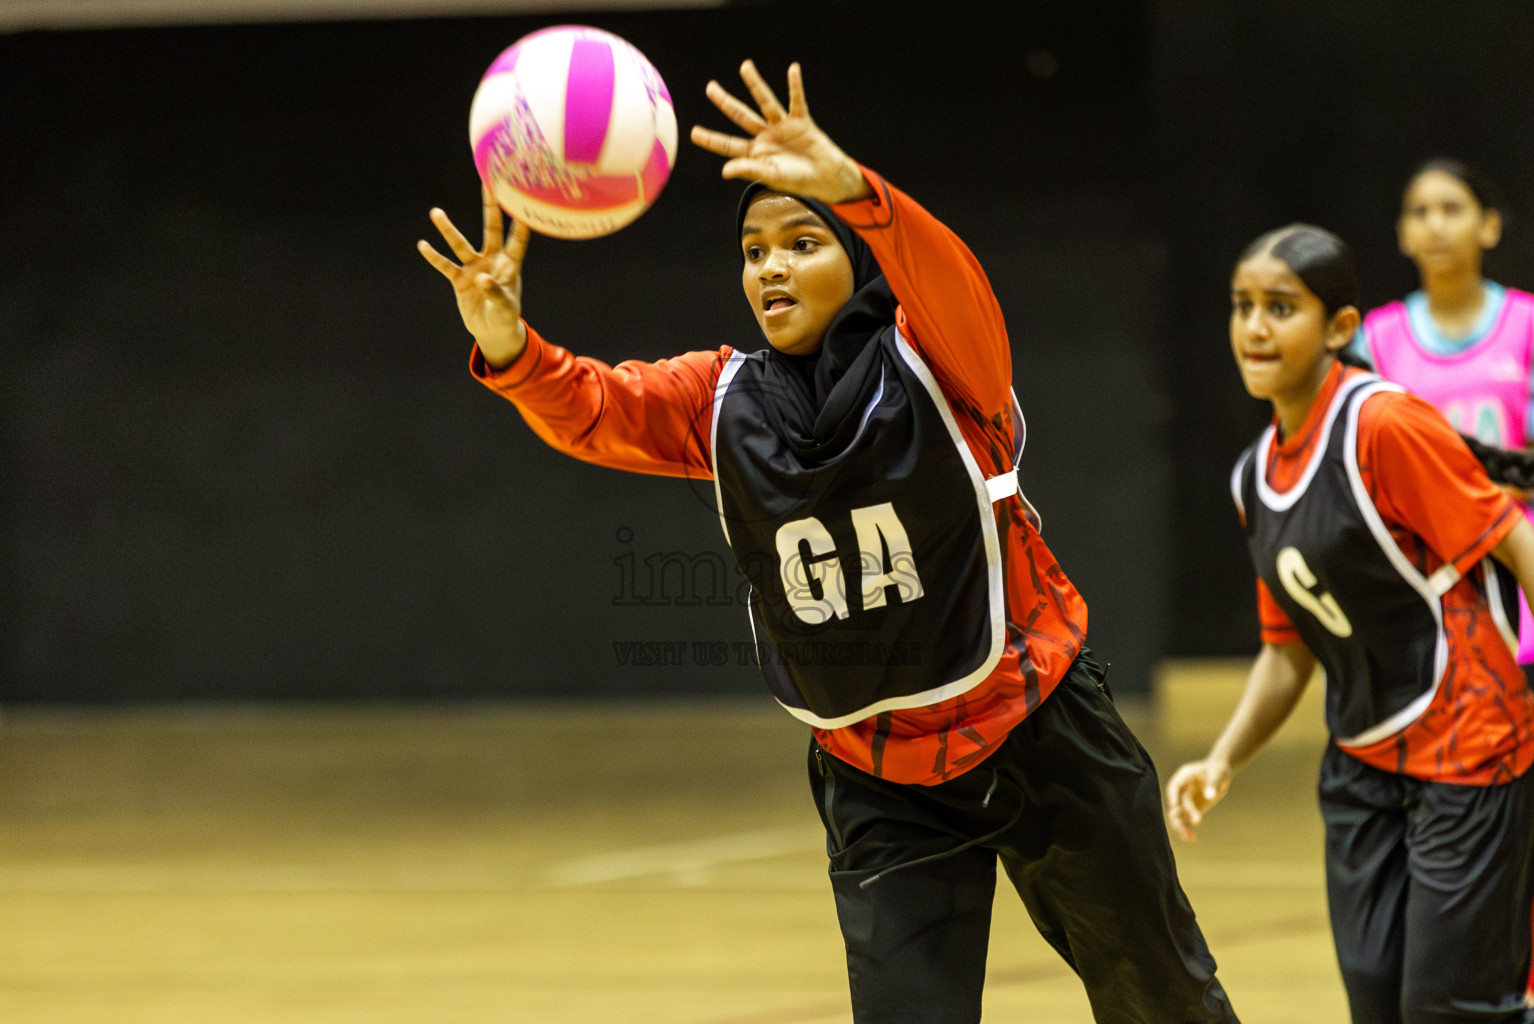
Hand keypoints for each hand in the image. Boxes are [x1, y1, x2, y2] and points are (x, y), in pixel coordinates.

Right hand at [418, 187, 529, 367]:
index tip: (523, 203)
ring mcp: (474, 267)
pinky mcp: (460, 279)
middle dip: (489, 208)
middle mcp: (492, 260)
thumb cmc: (505, 317)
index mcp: (510, 265)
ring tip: (435, 212)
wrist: (492, 330)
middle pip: (490, 229)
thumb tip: (481, 278)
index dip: (520, 224)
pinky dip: (434, 257)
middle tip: (486, 185)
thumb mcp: (505, 307)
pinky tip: (423, 245)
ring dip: (448, 230)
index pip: (517, 241)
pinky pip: (446, 266)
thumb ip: (495, 292)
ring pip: (461, 245)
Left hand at [689, 61, 871, 205]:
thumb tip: (724, 170)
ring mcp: (782, 126)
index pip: (728, 144)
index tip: (693, 133)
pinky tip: (793, 69)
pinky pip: (796, 101)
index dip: (711, 139)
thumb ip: (749, 170)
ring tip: (745, 66)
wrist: (826, 178)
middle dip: (725, 102)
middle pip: (741, 116)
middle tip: (710, 87)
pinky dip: (795, 86)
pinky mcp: (800, 121)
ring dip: (755, 84)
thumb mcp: (772, 176)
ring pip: (765, 102)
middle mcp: (765, 136)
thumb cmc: (799, 181)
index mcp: (755, 153)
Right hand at [1164, 758, 1232, 842]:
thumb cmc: (1218, 770)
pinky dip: (1188, 829)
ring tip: (1190, 837)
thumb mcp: (1218, 774)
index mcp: (1184, 777)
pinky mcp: (1191, 809)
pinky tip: (1193, 838)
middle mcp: (1181, 790)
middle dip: (1182, 815)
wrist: (1220, 773)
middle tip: (1195, 823)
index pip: (1174, 786)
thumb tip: (1210, 797)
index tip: (1174, 805)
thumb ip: (1213, 784)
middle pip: (1176, 805)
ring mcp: (1185, 800)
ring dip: (1182, 826)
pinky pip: (1186, 821)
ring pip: (1178, 816)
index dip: (1172, 795)